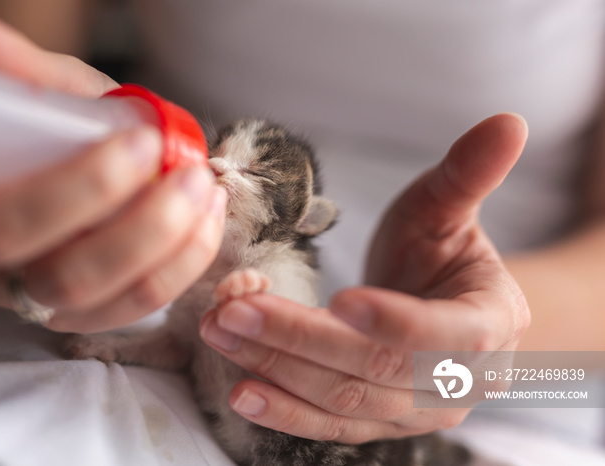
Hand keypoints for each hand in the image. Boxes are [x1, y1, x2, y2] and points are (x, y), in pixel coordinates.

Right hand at [0, 3, 226, 332]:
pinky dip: (181, 257)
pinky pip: (135, 303)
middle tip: (145, 146)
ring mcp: (35, 294)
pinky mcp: (92, 315)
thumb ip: (12, 69)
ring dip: (148, 232)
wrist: (130, 171)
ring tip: (192, 180)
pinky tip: (204, 211)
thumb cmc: (80, 132)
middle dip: (83, 192)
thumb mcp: (49, 92)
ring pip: (76, 286)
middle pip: (3, 242)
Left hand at [198, 114, 530, 442]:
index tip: (341, 299)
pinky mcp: (376, 424)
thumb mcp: (447, 210)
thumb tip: (508, 122)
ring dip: (277, 367)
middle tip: (235, 308)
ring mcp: (414, 412)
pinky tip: (242, 391)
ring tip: (220, 330)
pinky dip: (285, 412)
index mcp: (490, 325)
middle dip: (301, 340)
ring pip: (343, 400)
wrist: (433, 305)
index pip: (447, 334)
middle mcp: (457, 382)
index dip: (396, 320)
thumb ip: (470, 173)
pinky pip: (330, 426)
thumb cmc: (438, 251)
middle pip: (376, 370)